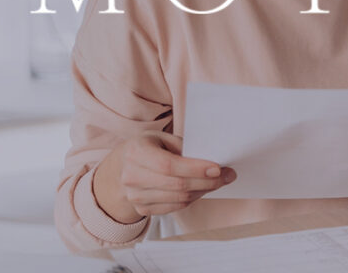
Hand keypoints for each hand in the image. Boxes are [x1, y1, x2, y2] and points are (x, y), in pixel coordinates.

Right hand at [93, 131, 236, 222]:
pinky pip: (175, 207)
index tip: (218, 167)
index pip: (168, 165)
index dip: (195, 169)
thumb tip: (213, 158)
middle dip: (207, 181)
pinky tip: (202, 189)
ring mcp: (135, 196)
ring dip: (204, 190)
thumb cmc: (147, 148)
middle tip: (228, 175)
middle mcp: (131, 176)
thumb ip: (183, 147)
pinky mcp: (142, 209)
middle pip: (176, 185)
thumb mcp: (161, 138)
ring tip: (218, 181)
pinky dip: (193, 199)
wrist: (120, 169)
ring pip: (179, 199)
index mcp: (136, 152)